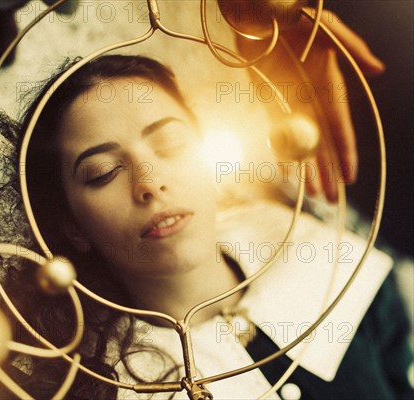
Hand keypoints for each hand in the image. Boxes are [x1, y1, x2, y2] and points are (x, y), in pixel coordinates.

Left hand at [235, 7, 384, 201]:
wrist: (259, 16)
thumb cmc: (297, 18)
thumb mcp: (329, 30)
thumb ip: (353, 49)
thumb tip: (378, 70)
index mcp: (329, 86)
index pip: (340, 126)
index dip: (345, 152)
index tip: (350, 176)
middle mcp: (312, 100)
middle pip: (321, 142)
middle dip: (326, 170)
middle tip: (329, 198)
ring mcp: (289, 103)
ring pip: (300, 143)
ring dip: (307, 168)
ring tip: (312, 193)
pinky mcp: (268, 101)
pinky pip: (276, 133)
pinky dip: (282, 153)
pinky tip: (290, 172)